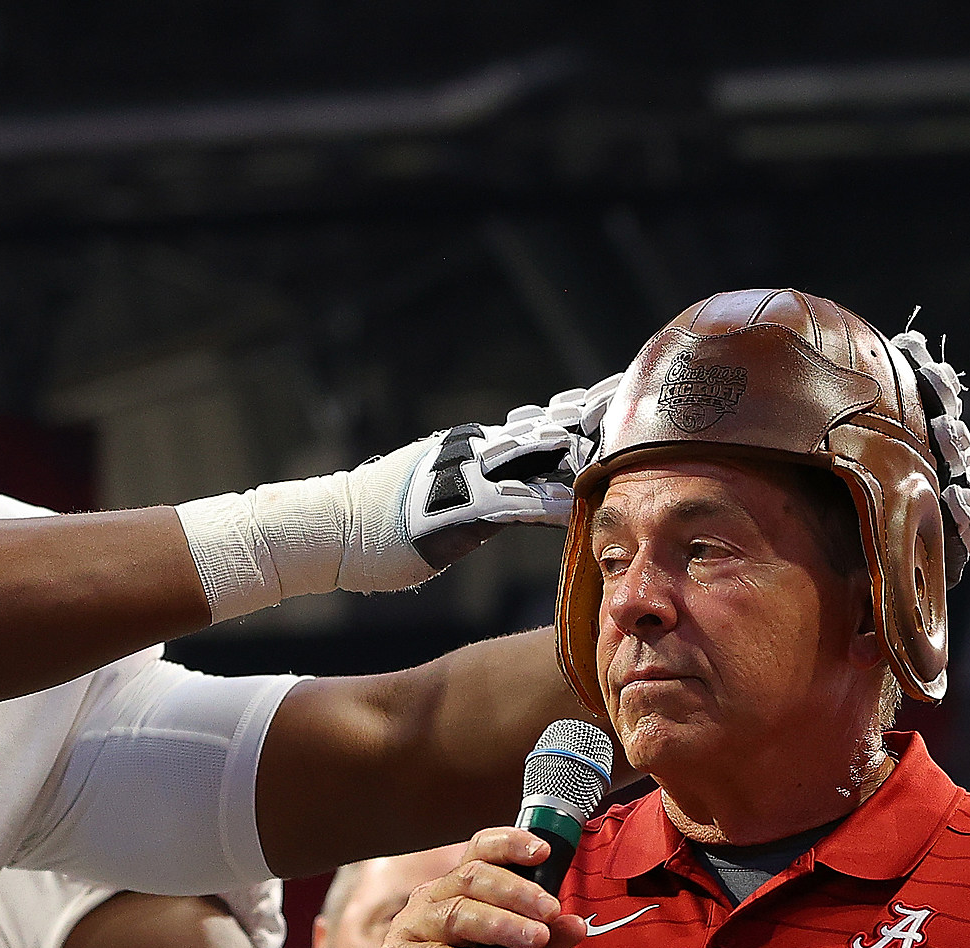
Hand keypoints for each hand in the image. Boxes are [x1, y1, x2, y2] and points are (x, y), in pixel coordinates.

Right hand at [373, 826, 588, 947]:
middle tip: (550, 911)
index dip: (511, 845)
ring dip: (501, 924)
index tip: (545, 853)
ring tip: (533, 939)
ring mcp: (408, 931)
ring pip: (455, 914)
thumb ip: (546, 947)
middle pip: (471, 877)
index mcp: (456, 891)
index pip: (481, 852)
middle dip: (518, 892)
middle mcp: (430, 902)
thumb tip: (576, 924)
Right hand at [398, 374, 622, 568]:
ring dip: (576, 452)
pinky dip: (543, 504)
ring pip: (532, 456)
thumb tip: (518, 491)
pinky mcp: (457, 506)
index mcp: (476, 445)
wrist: (338, 528)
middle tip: (630, 405)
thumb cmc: (387, 521)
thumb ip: (484, 486)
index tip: (617, 397)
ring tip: (617, 447)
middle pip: (547, 428)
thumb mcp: (444, 494)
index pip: (541, 422)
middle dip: (591, 418)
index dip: (582, 410)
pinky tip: (572, 506)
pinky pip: (510, 503)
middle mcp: (475, 449)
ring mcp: (466, 473)